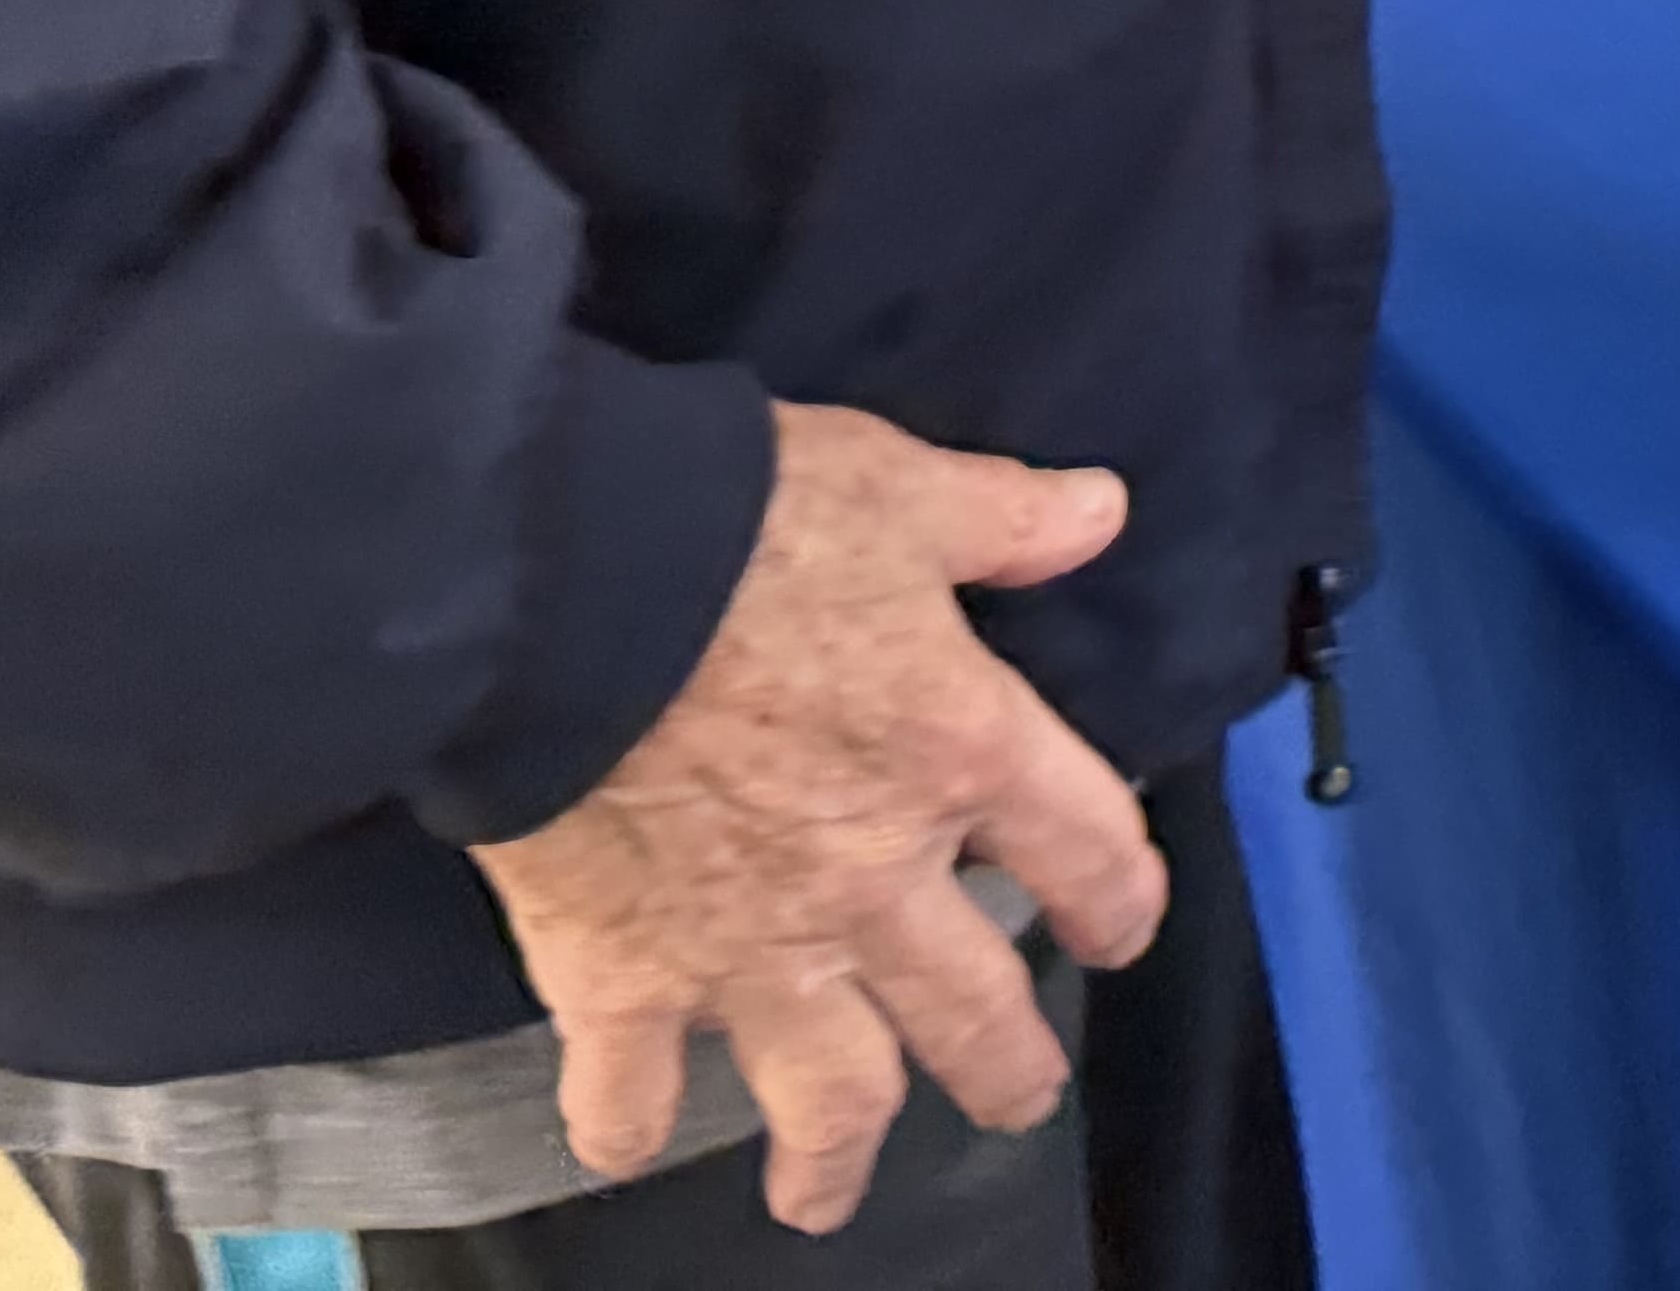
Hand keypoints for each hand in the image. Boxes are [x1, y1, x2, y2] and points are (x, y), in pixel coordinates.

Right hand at [470, 403, 1164, 1235]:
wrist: (557, 587)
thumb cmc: (737, 520)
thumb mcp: (899, 488)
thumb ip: (1003, 517)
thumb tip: (1099, 510)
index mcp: (959, 749)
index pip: (1089, 847)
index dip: (1121, 893)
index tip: (1122, 925)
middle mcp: (873, 879)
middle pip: (974, 1011)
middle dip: (1006, 1068)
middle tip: (1017, 1095)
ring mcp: (748, 947)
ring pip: (827, 1094)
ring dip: (837, 1152)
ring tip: (827, 1193)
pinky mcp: (619, 979)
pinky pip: (626, 1093)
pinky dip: (623, 1126)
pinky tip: (626, 1140)